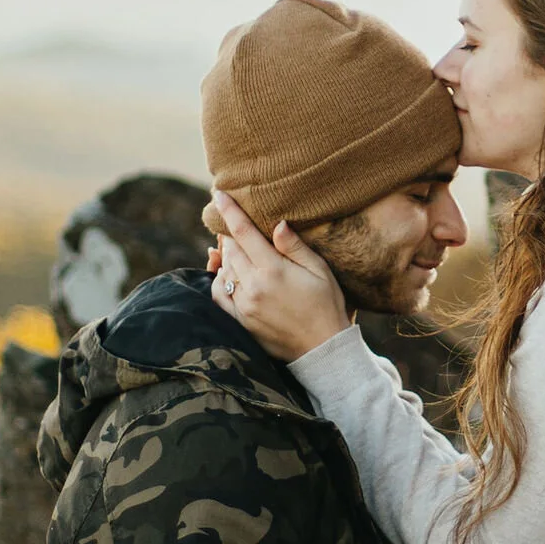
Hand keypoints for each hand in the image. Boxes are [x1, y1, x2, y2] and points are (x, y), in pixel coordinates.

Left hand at [209, 197, 350, 359]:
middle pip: (230, 249)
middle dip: (230, 234)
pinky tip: (227, 275)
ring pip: (224, 270)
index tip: (218, 194)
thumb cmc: (326, 305)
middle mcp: (253, 286)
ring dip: (226, 256)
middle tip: (233, 226)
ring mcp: (244, 305)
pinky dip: (219, 281)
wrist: (322, 349)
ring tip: (234, 248)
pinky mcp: (240, 321)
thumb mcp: (319, 270)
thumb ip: (294, 246)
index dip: (229, 211)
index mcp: (273, 269)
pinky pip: (218, 295)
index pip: (244, 232)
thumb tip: (277, 224)